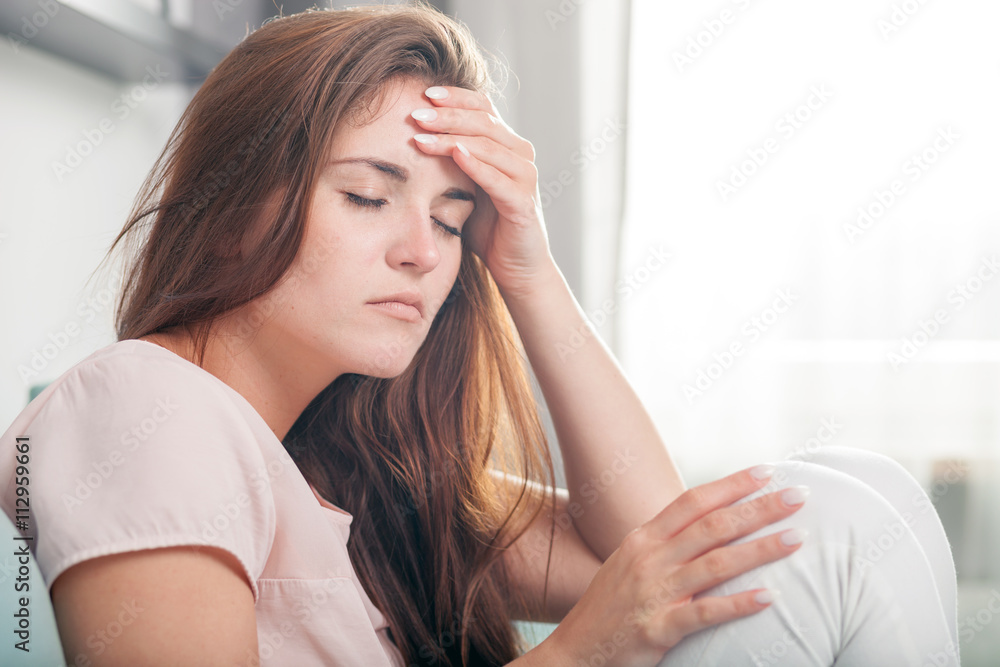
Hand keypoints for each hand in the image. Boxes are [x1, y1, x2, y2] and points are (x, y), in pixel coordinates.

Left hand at [411, 85, 553, 297]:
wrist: (515, 266)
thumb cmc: (486, 225)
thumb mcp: (463, 185)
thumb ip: (448, 159)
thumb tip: (408, 134)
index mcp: (506, 144)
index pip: (482, 106)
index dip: (455, 97)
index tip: (423, 93)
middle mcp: (520, 154)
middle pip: (484, 121)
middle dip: (447, 116)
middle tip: (415, 114)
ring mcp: (525, 178)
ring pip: (489, 146)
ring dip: (453, 138)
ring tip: (422, 137)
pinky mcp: (523, 203)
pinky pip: (498, 179)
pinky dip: (477, 165)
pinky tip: (455, 156)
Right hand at [537, 465, 806, 666]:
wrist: (574, 651)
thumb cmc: (609, 608)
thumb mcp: (630, 564)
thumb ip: (665, 545)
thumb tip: (708, 526)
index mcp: (643, 538)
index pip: (693, 501)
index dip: (732, 484)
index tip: (767, 471)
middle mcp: (648, 558)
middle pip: (713, 525)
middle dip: (759, 507)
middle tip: (798, 495)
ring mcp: (653, 592)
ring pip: (716, 563)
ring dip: (760, 548)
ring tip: (797, 538)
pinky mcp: (657, 628)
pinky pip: (705, 613)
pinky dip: (739, 603)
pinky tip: (769, 598)